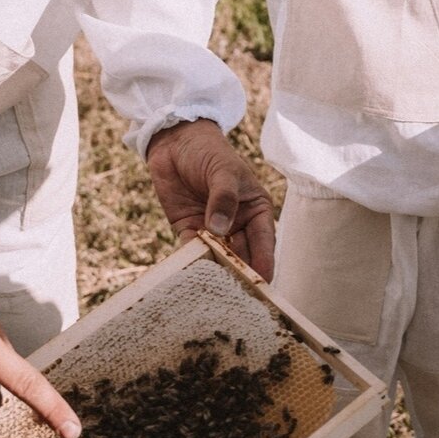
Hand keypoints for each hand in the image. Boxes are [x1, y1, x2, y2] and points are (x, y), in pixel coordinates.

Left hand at [146, 118, 274, 279]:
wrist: (175, 142)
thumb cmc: (209, 152)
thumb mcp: (223, 171)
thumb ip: (224, 199)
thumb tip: (221, 230)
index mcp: (256, 210)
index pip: (264, 241)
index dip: (264, 262)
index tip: (262, 282)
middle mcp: (238, 224)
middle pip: (242, 255)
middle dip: (240, 274)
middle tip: (237, 295)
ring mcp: (213, 230)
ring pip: (218, 258)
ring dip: (216, 272)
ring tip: (215, 290)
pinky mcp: (188, 231)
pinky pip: (192, 252)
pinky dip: (192, 263)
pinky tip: (190, 276)